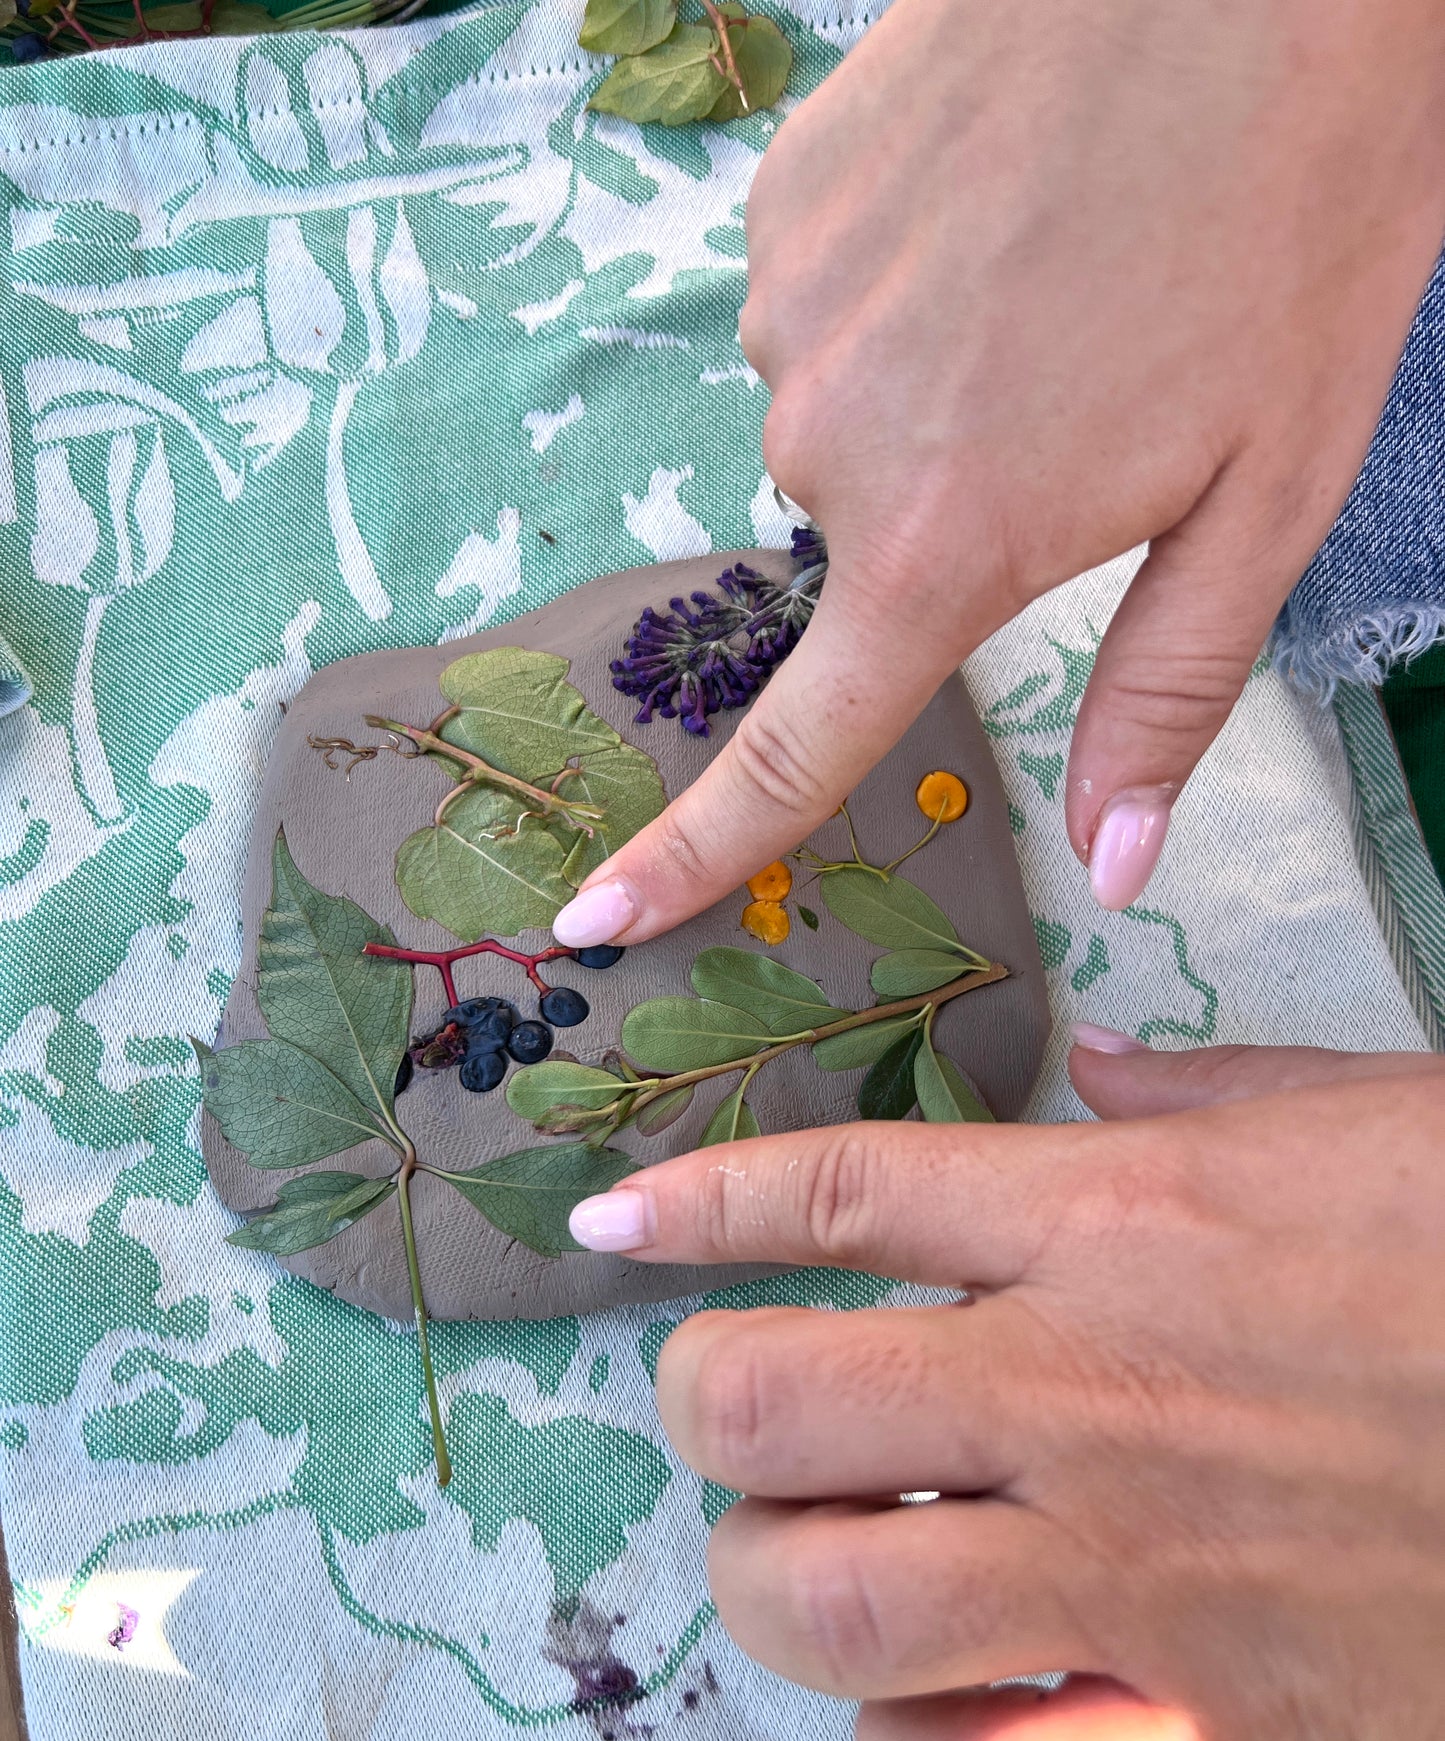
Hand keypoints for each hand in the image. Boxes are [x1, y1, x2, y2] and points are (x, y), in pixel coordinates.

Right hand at [552, 0, 1444, 954]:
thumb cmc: (1299, 216)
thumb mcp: (1271, 492)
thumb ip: (1164, 691)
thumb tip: (1112, 866)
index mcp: (946, 539)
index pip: (791, 746)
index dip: (689, 852)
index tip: (592, 918)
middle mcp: (830, 439)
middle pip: (860, 542)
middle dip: (956, 502)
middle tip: (1089, 379)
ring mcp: (789, 307)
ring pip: (844, 414)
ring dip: (934, 381)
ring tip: (1057, 264)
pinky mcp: (784, 198)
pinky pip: (823, 302)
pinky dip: (903, 284)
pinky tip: (998, 199)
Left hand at [567, 1039, 1444, 1740]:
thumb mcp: (1372, 1116)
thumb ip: (1209, 1088)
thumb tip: (1100, 1064)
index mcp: (1125, 1219)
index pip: (840, 1190)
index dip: (697, 1204)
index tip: (614, 1225)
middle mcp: (1089, 1385)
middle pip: (764, 1397)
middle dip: (706, 1405)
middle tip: (752, 1409)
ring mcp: (1132, 1565)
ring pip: (823, 1594)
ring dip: (777, 1578)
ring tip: (824, 1549)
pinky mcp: (1204, 1726)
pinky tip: (942, 1705)